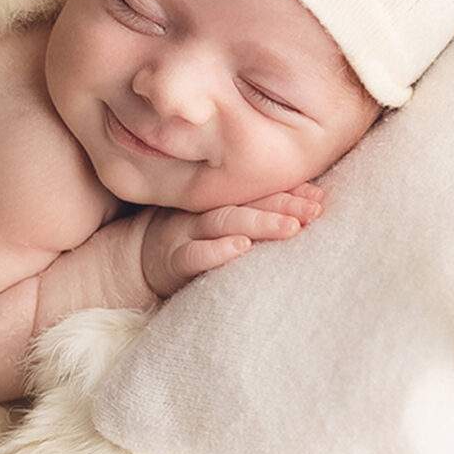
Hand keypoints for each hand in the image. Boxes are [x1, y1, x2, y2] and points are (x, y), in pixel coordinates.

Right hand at [140, 182, 324, 299]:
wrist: (132, 261)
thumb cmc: (186, 239)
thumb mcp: (215, 220)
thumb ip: (250, 209)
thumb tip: (307, 202)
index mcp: (219, 202)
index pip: (258, 192)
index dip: (290, 193)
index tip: (321, 197)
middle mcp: (205, 212)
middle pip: (248, 204)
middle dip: (284, 205)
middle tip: (316, 210)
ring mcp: (186, 233)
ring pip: (225, 223)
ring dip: (259, 223)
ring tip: (290, 226)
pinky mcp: (172, 260)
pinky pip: (195, 255)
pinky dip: (217, 251)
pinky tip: (240, 248)